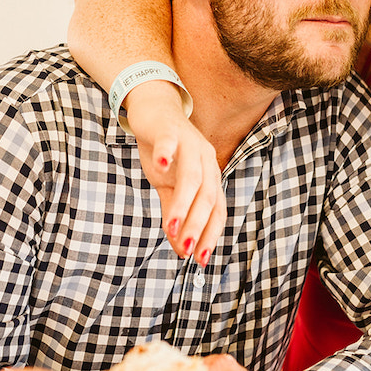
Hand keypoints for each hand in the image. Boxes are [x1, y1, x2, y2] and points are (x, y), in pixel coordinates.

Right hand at [124, 82, 225, 264]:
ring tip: (173, 226)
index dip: (211, 235)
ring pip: (192, 176)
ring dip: (184, 203)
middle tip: (188, 250)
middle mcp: (206, 160)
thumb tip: (183, 250)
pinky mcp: (170, 129)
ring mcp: (189, 143)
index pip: (216, 210)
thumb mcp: (168, 187)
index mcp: (209, 176)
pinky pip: (170, 142)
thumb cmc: (165, 152)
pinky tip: (160, 168)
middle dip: (199, 225)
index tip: (201, 260)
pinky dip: (167, 154)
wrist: (154, 110)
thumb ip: (175, 215)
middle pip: (207, 196)